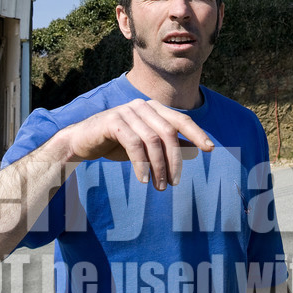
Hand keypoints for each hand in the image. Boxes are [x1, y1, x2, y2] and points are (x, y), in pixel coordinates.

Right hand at [54, 99, 213, 190]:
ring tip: (159, 186)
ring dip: (159, 167)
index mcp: (153, 108)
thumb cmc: (116, 142)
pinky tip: (143, 179)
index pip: (181, 119)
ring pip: (153, 140)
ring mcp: (127, 112)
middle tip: (174, 183)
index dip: (197, 133)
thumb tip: (195, 149)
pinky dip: (141, 164)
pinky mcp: (113, 122)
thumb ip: (168, 144)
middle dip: (175, 160)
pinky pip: (134, 144)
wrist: (82, 141)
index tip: (210, 149)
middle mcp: (142, 106)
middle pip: (169, 132)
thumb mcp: (146, 144)